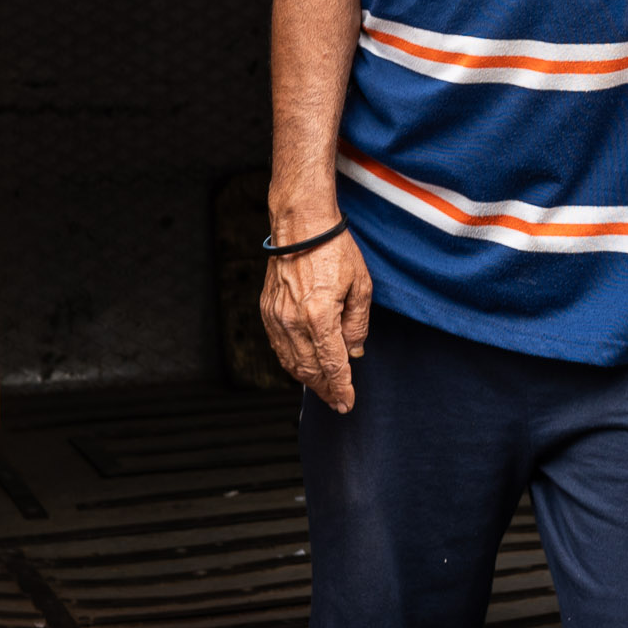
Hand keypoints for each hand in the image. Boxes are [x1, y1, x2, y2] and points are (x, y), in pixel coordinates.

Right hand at [260, 220, 371, 411]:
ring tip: (323, 388)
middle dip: (325, 389)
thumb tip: (354, 352)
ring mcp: (276, 317)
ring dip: (308, 380)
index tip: (347, 403)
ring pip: (291, 362)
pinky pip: (278, 347)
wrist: (301, 225)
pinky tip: (303, 367)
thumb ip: (358, 324)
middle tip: (338, 401)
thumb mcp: (361, 286)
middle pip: (309, 370)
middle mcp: (294, 321)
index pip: (332, 364)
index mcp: (320, 316)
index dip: (341, 388)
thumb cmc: (334, 250)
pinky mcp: (267, 310)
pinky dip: (291, 362)